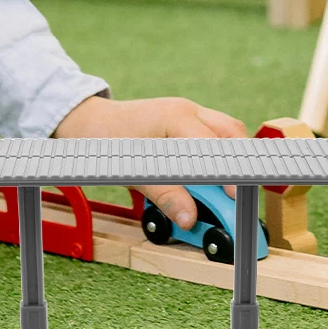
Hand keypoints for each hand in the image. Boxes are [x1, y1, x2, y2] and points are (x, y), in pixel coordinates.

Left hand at [54, 93, 246, 230]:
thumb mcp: (132, 172)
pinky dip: (217, 158)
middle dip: (239, 165)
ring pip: (226, 135)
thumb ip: (165, 194)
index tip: (236, 196)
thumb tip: (190, 218)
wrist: (88, 121)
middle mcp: (189, 110)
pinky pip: (213, 138)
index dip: (229, 173)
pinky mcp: (187, 122)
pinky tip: (209, 178)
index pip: (215, 147)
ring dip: (229, 161)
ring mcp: (190, 113)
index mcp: (176, 117)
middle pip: (232, 135)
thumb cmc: (104, 140)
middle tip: (236, 196)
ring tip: (223, 190)